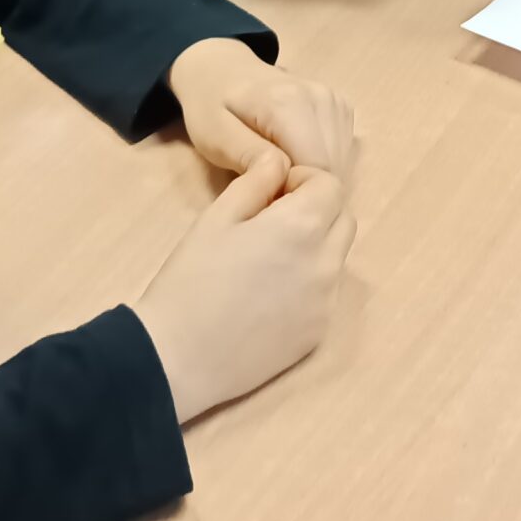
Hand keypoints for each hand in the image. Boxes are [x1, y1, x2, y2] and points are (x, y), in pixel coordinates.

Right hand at [133, 153, 355, 420]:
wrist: (178, 358)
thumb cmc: (190, 280)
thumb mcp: (216, 217)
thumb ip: (257, 181)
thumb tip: (279, 162)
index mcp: (303, 227)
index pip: (330, 185)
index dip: (302, 182)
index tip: (272, 195)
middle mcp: (326, 263)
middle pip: (343, 219)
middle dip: (317, 211)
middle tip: (272, 223)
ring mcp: (326, 303)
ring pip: (337, 257)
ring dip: (316, 246)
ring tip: (269, 260)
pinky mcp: (318, 334)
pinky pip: (326, 294)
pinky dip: (309, 284)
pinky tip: (268, 296)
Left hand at [169, 37, 356, 180]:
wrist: (223, 71)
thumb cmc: (211, 106)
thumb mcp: (213, 136)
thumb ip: (247, 155)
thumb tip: (283, 174)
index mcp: (288, 103)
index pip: (317, 167)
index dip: (295, 192)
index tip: (267, 197)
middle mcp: (320, 97)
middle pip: (332, 166)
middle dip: (305, 186)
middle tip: (270, 189)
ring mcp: (334, 100)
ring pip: (340, 161)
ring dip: (314, 176)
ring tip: (279, 174)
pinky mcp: (339, 107)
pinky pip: (341, 150)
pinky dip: (321, 163)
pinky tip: (294, 160)